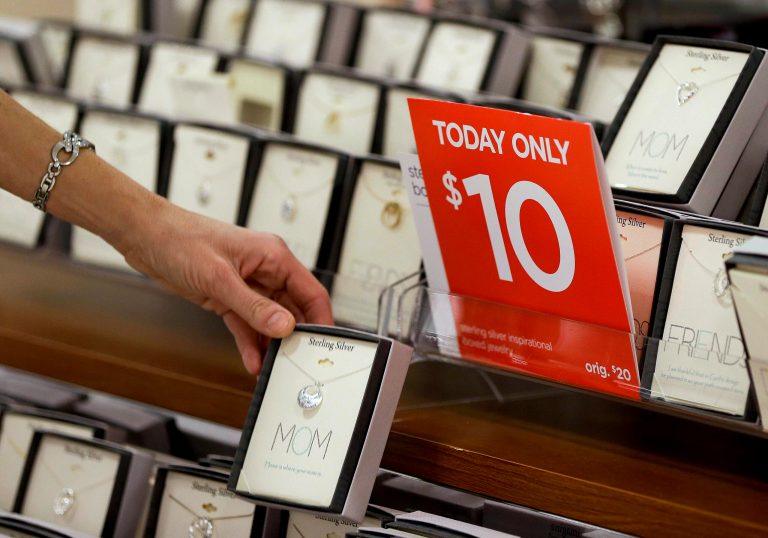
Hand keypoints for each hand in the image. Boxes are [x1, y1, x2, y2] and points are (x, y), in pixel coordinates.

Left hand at [116, 198, 332, 373]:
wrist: (144, 237)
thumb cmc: (180, 239)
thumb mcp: (220, 277)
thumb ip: (254, 306)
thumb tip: (284, 327)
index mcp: (273, 256)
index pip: (310, 292)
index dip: (320, 319)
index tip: (323, 344)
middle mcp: (265, 271)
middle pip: (293, 310)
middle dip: (295, 337)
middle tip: (296, 363)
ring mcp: (247, 285)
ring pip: (270, 321)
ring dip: (271, 344)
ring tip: (273, 368)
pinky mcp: (228, 298)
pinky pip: (247, 325)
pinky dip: (251, 343)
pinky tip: (253, 361)